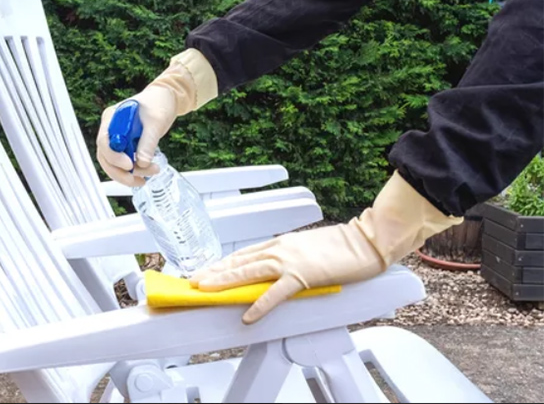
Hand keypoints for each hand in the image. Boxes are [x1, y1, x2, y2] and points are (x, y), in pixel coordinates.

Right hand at [96, 49, 218, 186]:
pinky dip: (132, 171)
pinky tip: (144, 175)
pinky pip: (122, 163)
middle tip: (138, 179)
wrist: (166, 99)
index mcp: (112, 118)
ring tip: (150, 174)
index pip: (104, 141)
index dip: (114, 156)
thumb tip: (142, 163)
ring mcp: (117, 138)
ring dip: (128, 174)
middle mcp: (110, 129)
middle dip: (120, 172)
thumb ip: (148, 142)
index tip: (129, 164)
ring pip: (113, 163)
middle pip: (106, 156)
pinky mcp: (125, 146)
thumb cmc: (158, 103)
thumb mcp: (156, 121)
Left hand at [190, 171, 462, 324]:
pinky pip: (276, 293)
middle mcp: (278, 249)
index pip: (244, 254)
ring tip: (205, 290)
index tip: (206, 270)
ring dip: (225, 280)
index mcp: (280, 243)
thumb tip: (272, 271)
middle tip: (193, 280)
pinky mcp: (302, 275)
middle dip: (215, 271)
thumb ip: (288, 259)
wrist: (363, 241)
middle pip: (239, 260)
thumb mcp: (306, 249)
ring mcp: (288, 261)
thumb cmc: (340, 247)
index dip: (223, 263)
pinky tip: (248, 315)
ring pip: (249, 271)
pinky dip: (260, 304)